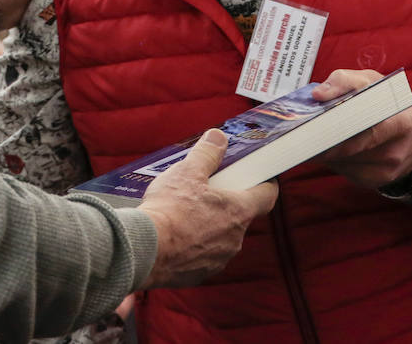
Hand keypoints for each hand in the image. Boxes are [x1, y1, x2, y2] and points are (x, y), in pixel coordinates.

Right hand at [137, 130, 278, 288]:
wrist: (145, 250)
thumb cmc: (169, 210)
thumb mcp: (187, 172)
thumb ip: (207, 153)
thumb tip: (218, 137)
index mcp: (238, 211)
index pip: (267, 196)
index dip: (264, 184)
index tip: (258, 177)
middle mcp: (235, 239)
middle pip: (239, 216)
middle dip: (225, 204)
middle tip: (206, 191)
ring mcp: (219, 259)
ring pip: (221, 237)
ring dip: (208, 226)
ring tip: (183, 214)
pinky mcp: (200, 274)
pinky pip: (203, 255)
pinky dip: (193, 245)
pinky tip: (174, 235)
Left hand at [312, 69, 411, 188]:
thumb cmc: (388, 101)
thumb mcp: (371, 81)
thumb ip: (344, 81)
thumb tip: (318, 94)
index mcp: (400, 120)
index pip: (363, 125)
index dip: (335, 125)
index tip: (312, 124)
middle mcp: (396, 150)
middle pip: (349, 147)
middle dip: (323, 141)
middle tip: (300, 134)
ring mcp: (388, 169)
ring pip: (344, 161)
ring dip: (325, 151)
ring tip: (311, 137)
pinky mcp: (378, 181)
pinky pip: (347, 171)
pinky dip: (334, 160)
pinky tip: (330, 149)